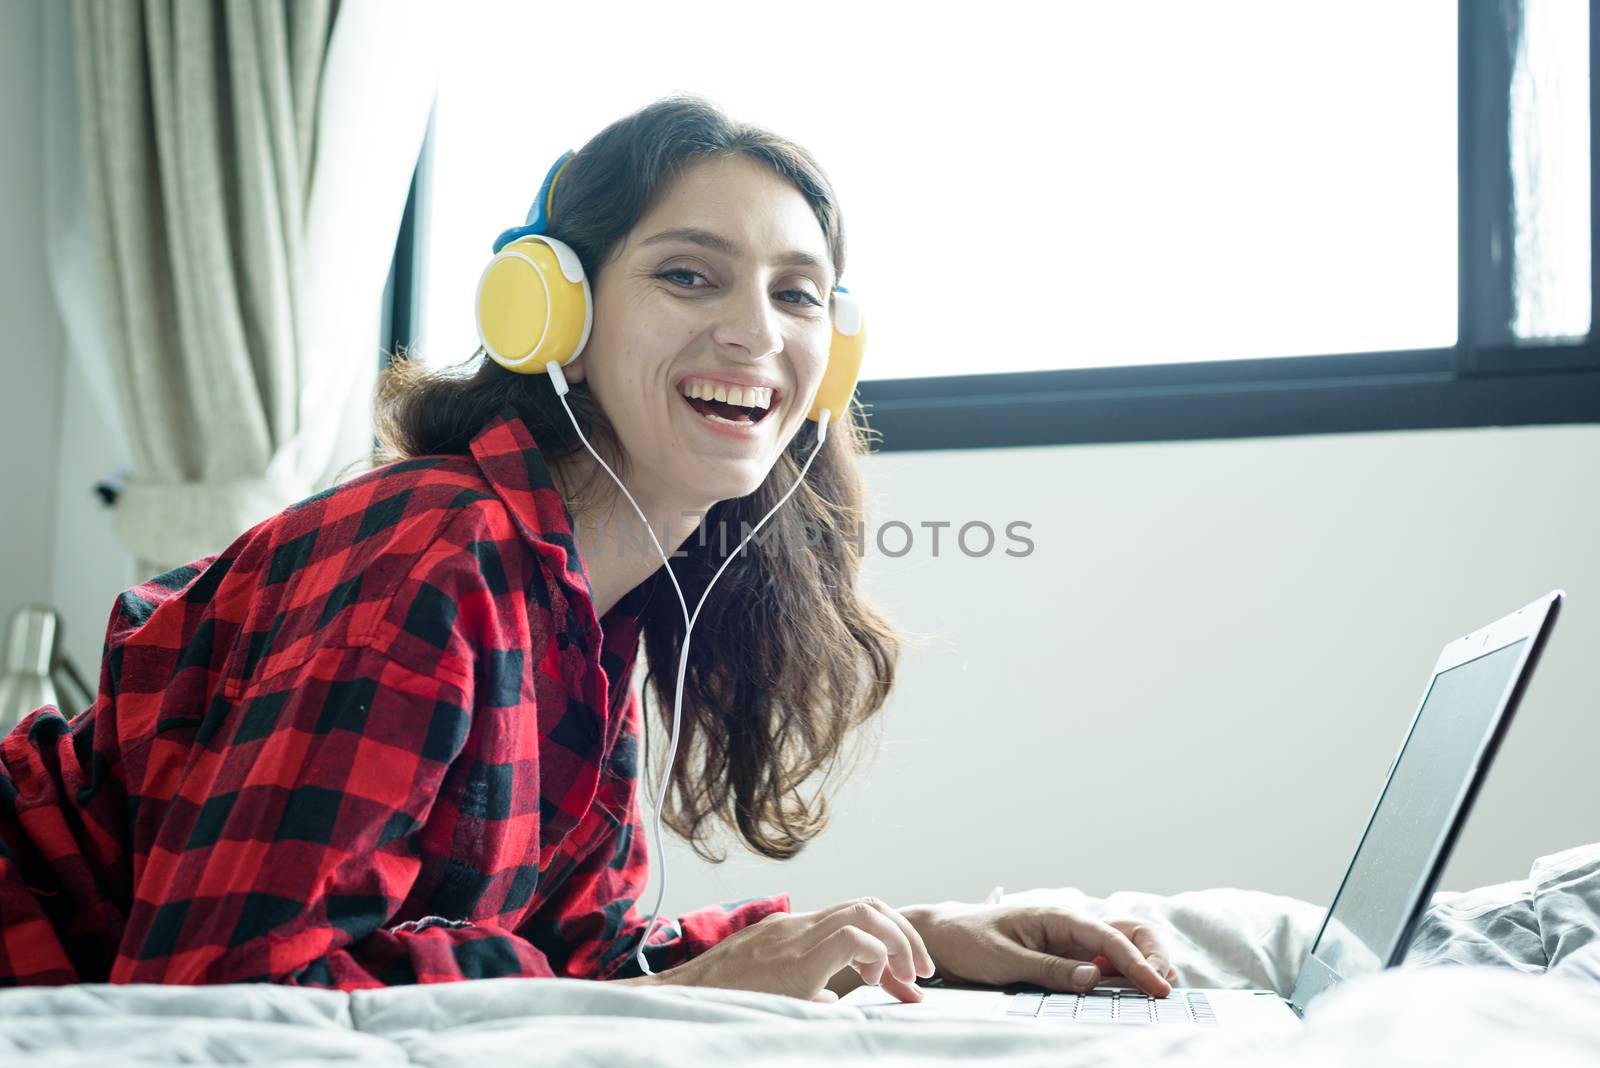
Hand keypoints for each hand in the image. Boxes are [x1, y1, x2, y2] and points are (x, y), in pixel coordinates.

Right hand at [631, 897, 936, 1003]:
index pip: (855, 916)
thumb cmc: (721, 1003)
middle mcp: (798, 925)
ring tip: (911, 977)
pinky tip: (875, 983)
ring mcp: (794, 936)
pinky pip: (850, 938)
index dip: (890, 941)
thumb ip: (806, 988)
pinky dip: (876, 955)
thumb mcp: (773, 993)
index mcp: (795, 932)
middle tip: (924, 973)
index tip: (907, 979)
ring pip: (864, 911)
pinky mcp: (794, 958)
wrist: (680, 1004)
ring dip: (898, 942)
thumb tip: (833, 997)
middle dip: (906, 934)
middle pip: (868, 905)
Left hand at [911, 902, 1176, 996]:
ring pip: (1118, 945)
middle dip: (1151, 956)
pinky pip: (1100, 959)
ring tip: (1154, 988)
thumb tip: (1093, 978)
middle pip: (1126, 932)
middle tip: (1162, 989)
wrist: (943, 936)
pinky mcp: (1063, 951)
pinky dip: (1120, 972)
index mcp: (1057, 916)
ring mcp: (1068, 936)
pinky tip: (1129, 988)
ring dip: (1140, 963)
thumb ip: (1050, 969)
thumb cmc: (969, 942)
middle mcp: (1068, 922)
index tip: (1158, 989)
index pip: (1110, 938)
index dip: (1138, 964)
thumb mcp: (1005, 960)